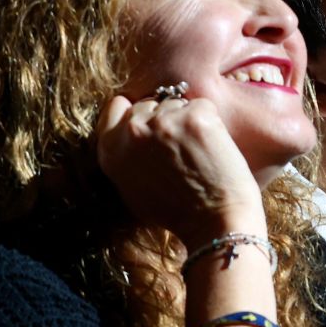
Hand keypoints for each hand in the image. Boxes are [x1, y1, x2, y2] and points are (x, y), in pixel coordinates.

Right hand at [96, 92, 265, 244]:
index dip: (136, 112)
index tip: (151, 123)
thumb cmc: (177, 212)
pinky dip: (212, 122)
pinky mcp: (194, 117)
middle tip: (182, 147)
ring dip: (188, 120)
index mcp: (110, 148)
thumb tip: (130, 133)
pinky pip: (203, 106)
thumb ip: (125, 156)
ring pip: (177, 104)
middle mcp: (132, 130)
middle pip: (150, 104)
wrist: (214, 222)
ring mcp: (163, 121)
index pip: (116, 107)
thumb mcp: (131, 188)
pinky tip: (213, 148)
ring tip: (199, 153)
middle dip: (165, 119)